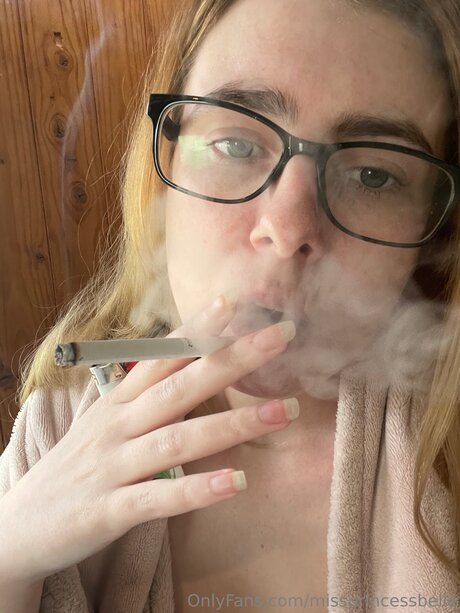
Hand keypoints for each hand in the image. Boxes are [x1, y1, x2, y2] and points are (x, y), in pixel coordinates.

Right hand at [0, 293, 296, 582]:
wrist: (21, 525)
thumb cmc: (78, 466)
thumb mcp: (108, 422)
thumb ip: (146, 397)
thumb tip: (190, 369)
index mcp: (120, 400)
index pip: (163, 354)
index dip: (199, 327)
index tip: (236, 301)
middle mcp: (119, 424)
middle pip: (183, 385)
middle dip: (234, 358)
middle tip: (283, 336)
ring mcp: (114, 465)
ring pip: (180, 438)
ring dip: (234, 423)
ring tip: (284, 411)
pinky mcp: (109, 509)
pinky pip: (160, 497)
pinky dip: (199, 489)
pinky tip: (237, 482)